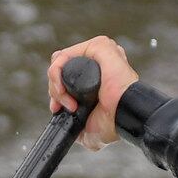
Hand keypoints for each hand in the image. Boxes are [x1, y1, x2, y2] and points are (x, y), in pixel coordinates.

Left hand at [49, 36, 139, 150]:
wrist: (123, 117)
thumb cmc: (114, 123)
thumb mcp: (89, 131)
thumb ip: (76, 126)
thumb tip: (66, 124)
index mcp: (95, 77)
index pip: (65, 75)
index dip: (57, 92)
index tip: (57, 109)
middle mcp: (97, 62)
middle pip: (60, 67)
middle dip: (54, 91)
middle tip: (62, 107)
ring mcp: (97, 54)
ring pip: (60, 61)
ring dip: (55, 86)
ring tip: (69, 104)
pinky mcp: (98, 46)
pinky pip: (64, 56)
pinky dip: (57, 74)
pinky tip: (64, 91)